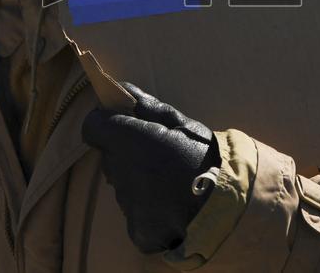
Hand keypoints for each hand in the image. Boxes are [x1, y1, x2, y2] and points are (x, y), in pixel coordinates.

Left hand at [82, 82, 219, 252]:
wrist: (227, 206)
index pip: (92, 127)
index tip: (121, 124)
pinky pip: (135, 213)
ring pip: (123, 184)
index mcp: (130, 141)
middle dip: (128, 152)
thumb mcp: (183, 124)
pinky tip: (171, 204)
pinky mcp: (137, 228)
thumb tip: (123, 90)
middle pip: (110, 156)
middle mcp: (121, 172)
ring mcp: (128, 204)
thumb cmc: (205, 158)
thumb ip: (148, 107)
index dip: (104, 124)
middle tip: (159, 155)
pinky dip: (149, 209)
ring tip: (170, 181)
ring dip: (139, 180)